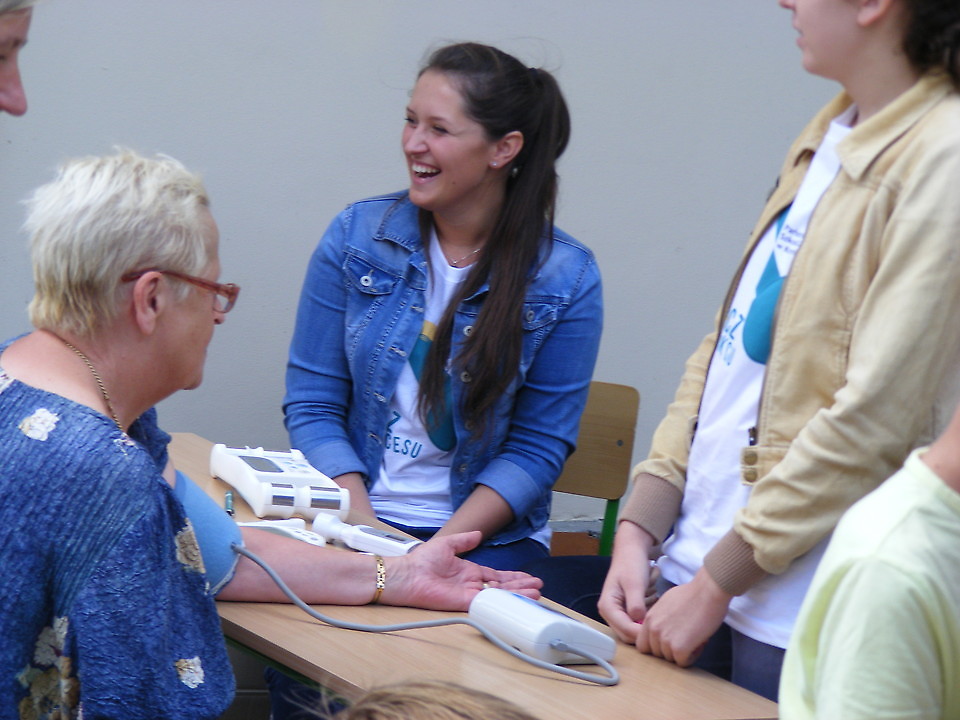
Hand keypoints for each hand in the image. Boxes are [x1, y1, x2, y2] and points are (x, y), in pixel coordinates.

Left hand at [382, 531, 542, 610]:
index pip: (497, 575)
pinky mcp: (464, 603)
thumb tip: (478, 534)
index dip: (513, 577)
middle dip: (521, 587)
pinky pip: (487, 604)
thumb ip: (464, 541)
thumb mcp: (447, 544)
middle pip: (502, 587)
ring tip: (536, 595)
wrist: (407, 575)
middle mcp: (472, 584)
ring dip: (517, 595)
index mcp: (470, 571)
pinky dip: (502, 603)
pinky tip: (516, 602)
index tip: (528, 578)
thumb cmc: (422, 560)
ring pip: (499, 596)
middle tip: (538, 588)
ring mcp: (469, 595)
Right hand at [598, 521, 655, 643]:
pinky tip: (653, 603)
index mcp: (607, 607)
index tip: (659, 630)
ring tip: (655, 606)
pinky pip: (638, 622)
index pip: (624, 630)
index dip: (641, 633)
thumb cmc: (631, 564)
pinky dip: (647, 617)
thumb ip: (635, 604)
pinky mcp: (626, 610)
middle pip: (628, 634)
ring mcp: (618, 613)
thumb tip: (639, 622)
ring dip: (646, 623)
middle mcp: (609, 613)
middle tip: (661, 621)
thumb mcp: (634, 583)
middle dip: (645, 630)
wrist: (632, 550)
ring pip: (634, 630)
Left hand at [635, 566, 731, 666]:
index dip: (656, 647)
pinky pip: (683, 663)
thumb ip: (659, 618)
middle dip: (671, 650)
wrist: (708, 591)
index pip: (642, 645)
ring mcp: (665, 639)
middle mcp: (653, 630)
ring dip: (683, 653)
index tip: (669, 642)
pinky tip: (699, 642)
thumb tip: (661, 628)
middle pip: (657, 655)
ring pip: (671, 659)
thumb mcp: (666, 603)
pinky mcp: (679, 648)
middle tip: (686, 638)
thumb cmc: (692, 594)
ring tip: (694, 637)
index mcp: (649, 619)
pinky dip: (692, 656)